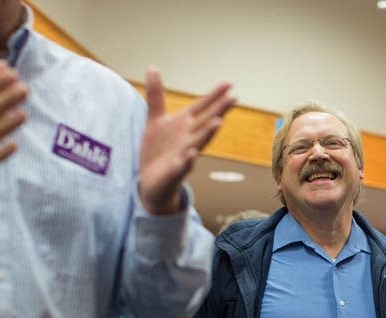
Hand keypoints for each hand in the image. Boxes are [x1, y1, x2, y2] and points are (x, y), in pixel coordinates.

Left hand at [138, 68, 234, 214]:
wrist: (151, 182)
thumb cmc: (158, 150)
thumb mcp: (155, 119)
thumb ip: (156, 95)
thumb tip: (152, 67)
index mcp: (185, 124)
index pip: (202, 107)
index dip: (214, 96)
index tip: (229, 84)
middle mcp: (188, 138)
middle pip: (205, 122)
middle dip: (218, 111)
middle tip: (234, 98)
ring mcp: (183, 155)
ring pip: (198, 143)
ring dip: (208, 134)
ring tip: (218, 123)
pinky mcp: (173, 172)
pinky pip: (182, 166)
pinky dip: (187, 161)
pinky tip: (191, 155)